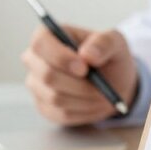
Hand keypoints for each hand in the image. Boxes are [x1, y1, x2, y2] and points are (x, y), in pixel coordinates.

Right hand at [21, 25, 137, 125]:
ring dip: (85, 99)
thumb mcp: (115, 42)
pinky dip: (84, 111)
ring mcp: (36, 85)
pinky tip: (94, 102)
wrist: (112, 82)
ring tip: (103, 94)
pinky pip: (62, 114)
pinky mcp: (44, 106)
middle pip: (46, 75)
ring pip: (55, 98)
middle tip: (101, 87)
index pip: (40, 43)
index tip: (84, 68)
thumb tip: (87, 55)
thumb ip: (104, 43)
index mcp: (48, 35)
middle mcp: (35, 59)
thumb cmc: (108, 56)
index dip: (60, 57)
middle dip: (79, 84)